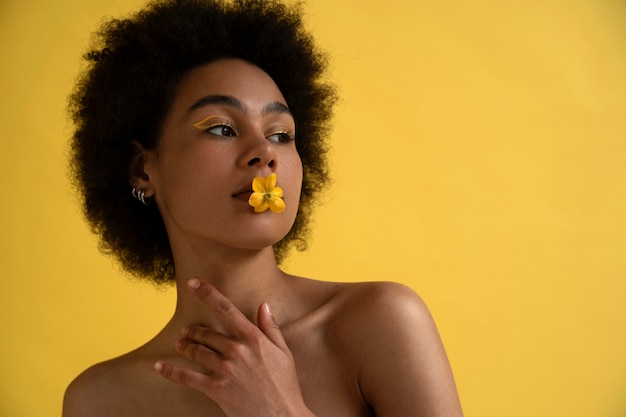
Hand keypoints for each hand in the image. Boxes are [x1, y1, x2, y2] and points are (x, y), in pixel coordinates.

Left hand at [154, 279, 312, 416]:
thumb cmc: (285, 385)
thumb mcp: (284, 353)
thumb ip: (271, 328)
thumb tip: (264, 305)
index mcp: (254, 338)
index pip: (226, 308)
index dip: (208, 293)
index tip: (193, 283)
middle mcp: (237, 350)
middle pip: (207, 332)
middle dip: (194, 330)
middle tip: (187, 330)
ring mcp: (225, 369)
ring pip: (196, 350)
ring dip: (185, 345)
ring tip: (180, 344)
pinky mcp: (216, 389)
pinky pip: (187, 377)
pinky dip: (171, 371)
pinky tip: (160, 367)